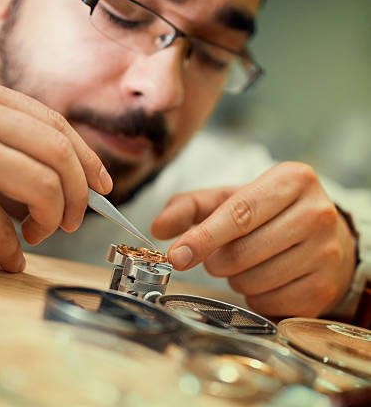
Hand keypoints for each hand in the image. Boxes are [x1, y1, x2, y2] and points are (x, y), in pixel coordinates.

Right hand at [0, 72, 112, 272]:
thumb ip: (2, 141)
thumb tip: (62, 182)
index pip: (52, 121)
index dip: (85, 155)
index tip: (101, 182)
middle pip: (58, 151)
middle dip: (80, 192)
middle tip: (77, 218)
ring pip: (46, 187)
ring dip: (54, 219)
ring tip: (39, 232)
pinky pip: (7, 232)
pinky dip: (16, 251)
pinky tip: (11, 258)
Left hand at [151, 162, 356, 316]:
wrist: (321, 237)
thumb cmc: (266, 214)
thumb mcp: (228, 199)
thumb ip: (188, 206)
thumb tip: (158, 228)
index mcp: (292, 180)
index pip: (239, 214)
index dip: (203, 238)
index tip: (176, 255)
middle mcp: (316, 213)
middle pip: (242, 253)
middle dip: (217, 261)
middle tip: (221, 254)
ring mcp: (326, 253)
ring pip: (253, 281)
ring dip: (235, 279)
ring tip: (248, 262)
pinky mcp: (324, 288)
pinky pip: (268, 303)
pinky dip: (255, 296)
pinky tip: (266, 279)